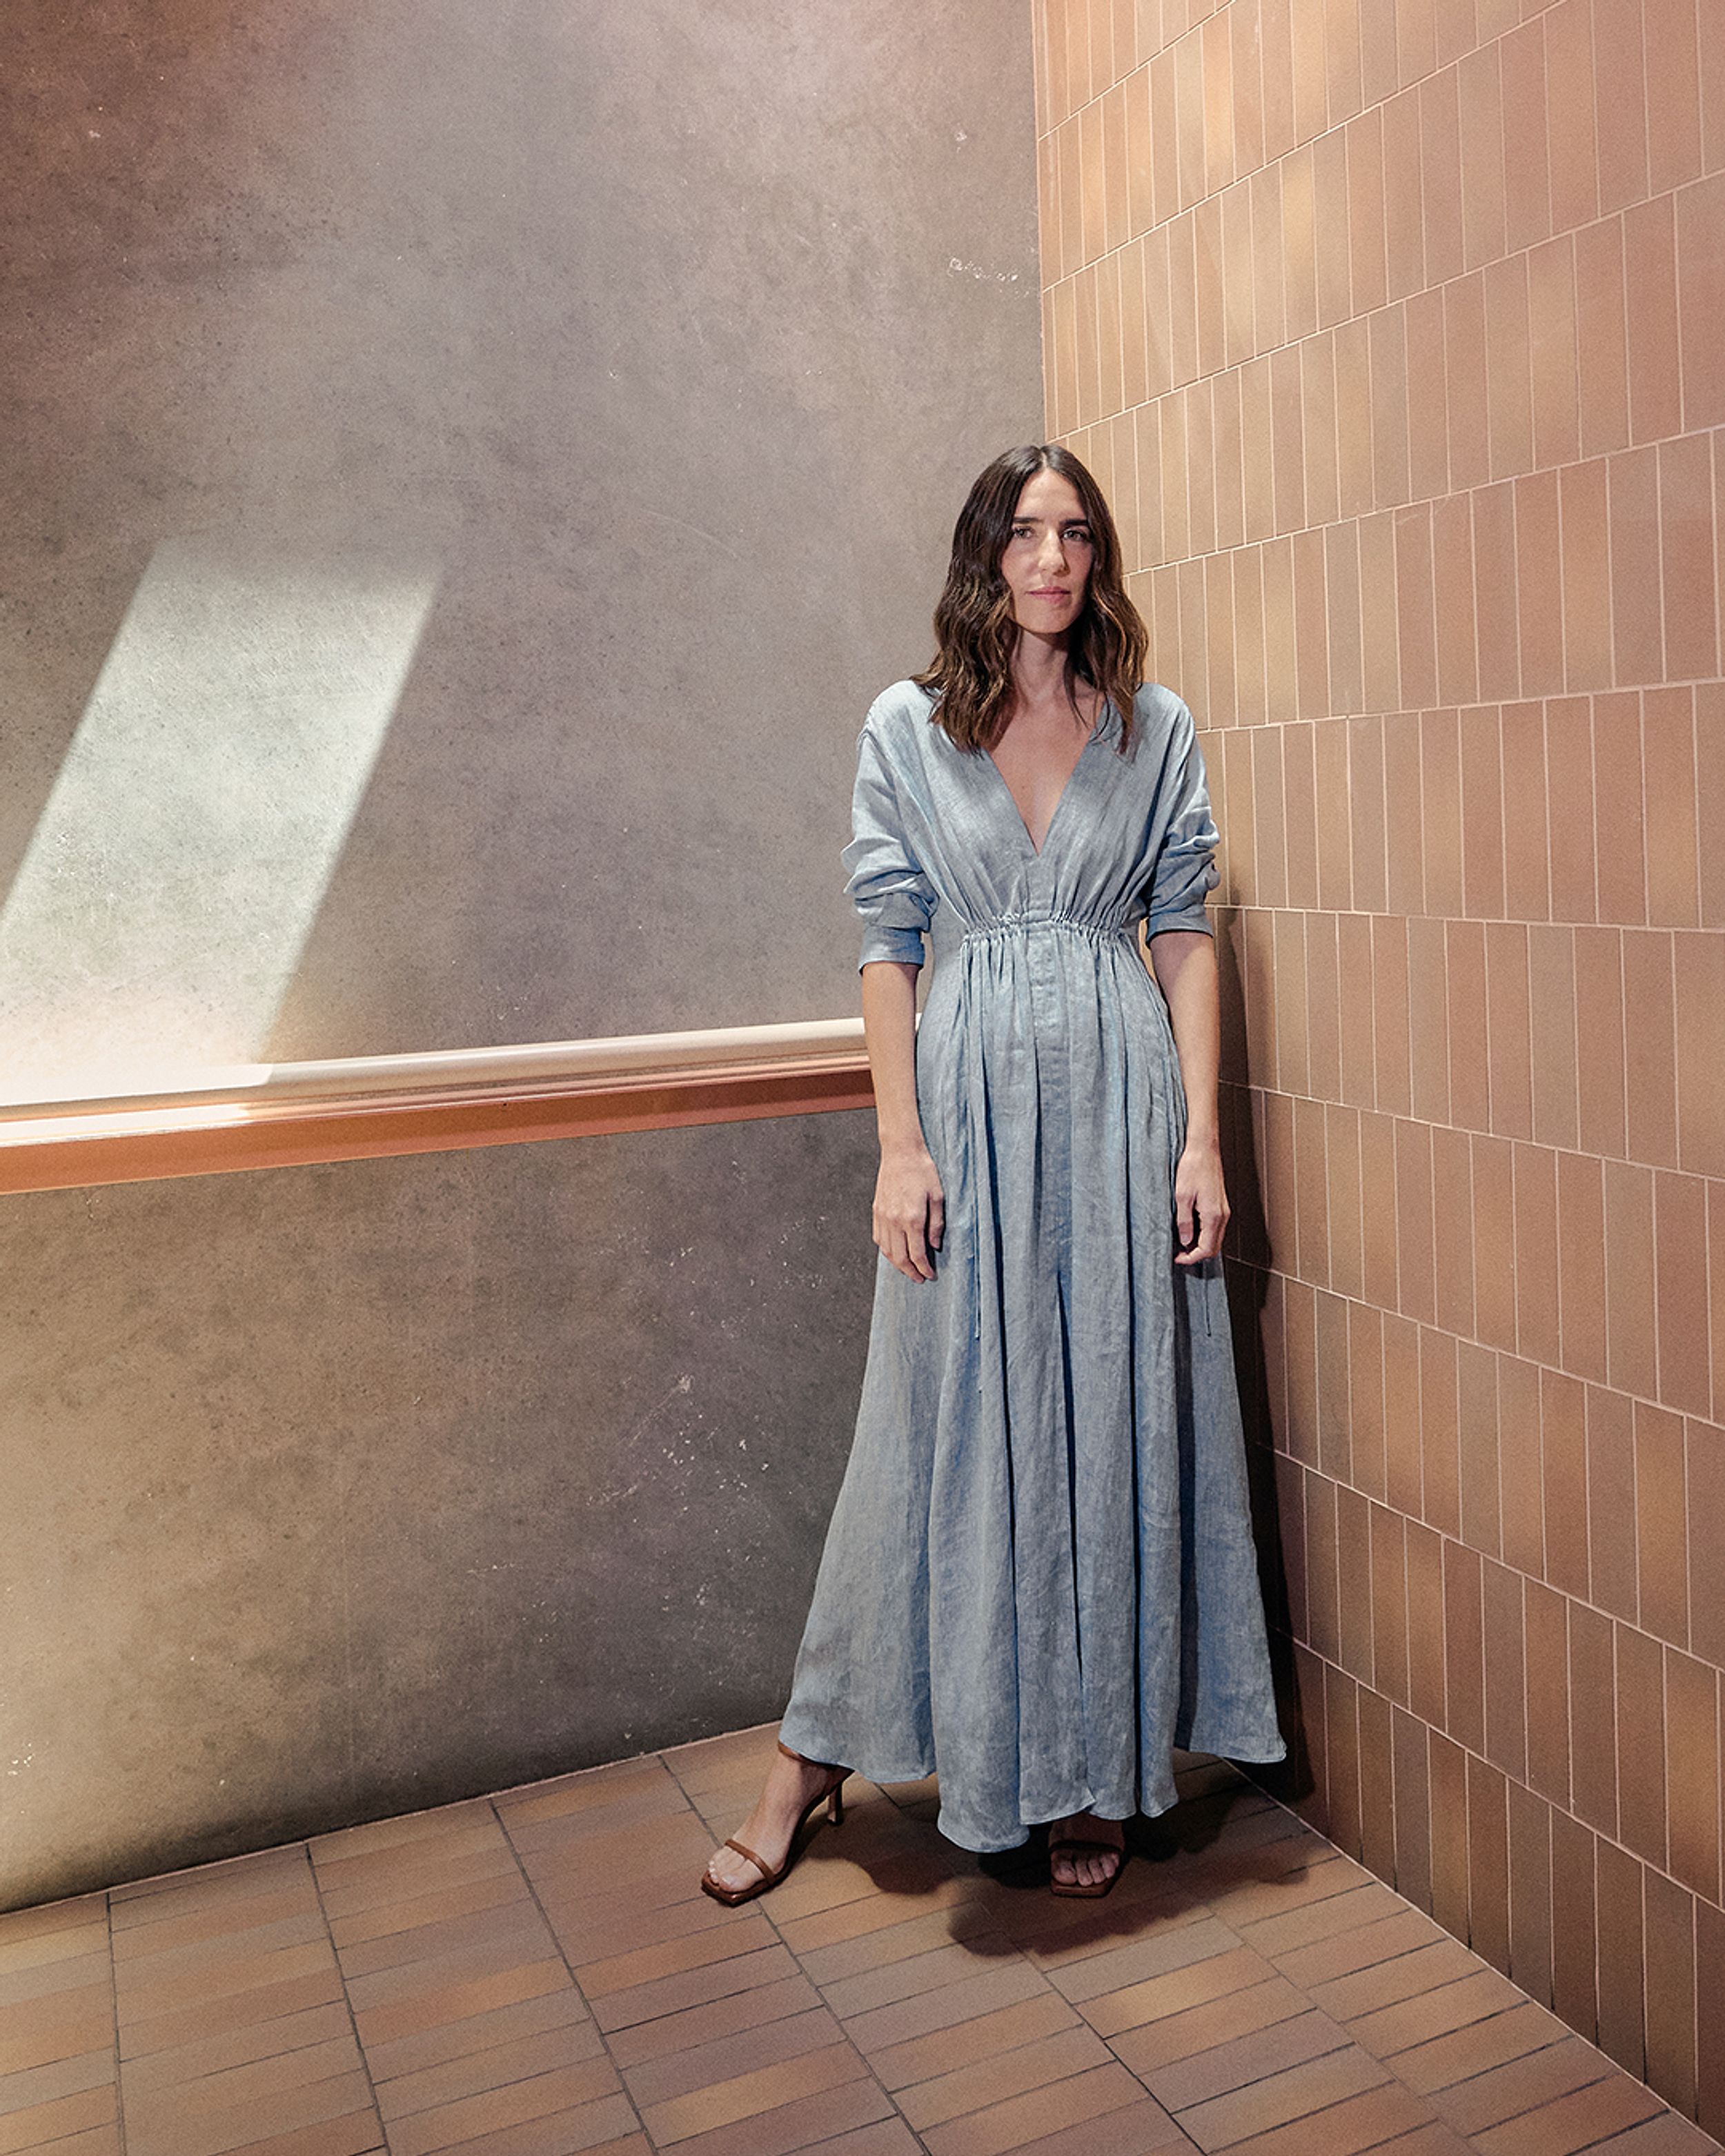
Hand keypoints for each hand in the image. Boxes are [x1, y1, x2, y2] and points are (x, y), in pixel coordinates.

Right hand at [874, 1148, 943, 1281]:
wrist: (901, 1152)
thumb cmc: (923, 1171)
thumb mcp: (938, 1197)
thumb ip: (937, 1224)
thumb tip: (935, 1246)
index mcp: (912, 1218)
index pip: (917, 1254)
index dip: (924, 1269)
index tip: (930, 1275)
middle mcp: (894, 1221)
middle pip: (900, 1257)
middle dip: (910, 1272)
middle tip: (919, 1279)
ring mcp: (883, 1216)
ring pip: (887, 1250)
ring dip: (897, 1264)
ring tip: (908, 1269)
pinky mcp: (876, 1211)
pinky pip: (879, 1238)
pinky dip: (886, 1250)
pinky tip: (894, 1252)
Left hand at [1174, 1138, 1227, 1264]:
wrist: (1204, 1149)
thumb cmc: (1193, 1167)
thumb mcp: (1181, 1196)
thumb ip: (1184, 1221)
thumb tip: (1185, 1240)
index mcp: (1213, 1215)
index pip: (1206, 1249)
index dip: (1191, 1258)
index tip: (1178, 1258)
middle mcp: (1222, 1215)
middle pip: (1214, 1248)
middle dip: (1196, 1254)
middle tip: (1179, 1253)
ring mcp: (1223, 1210)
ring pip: (1215, 1238)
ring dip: (1200, 1245)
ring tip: (1182, 1242)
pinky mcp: (1221, 1205)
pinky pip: (1215, 1228)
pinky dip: (1204, 1234)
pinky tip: (1190, 1229)